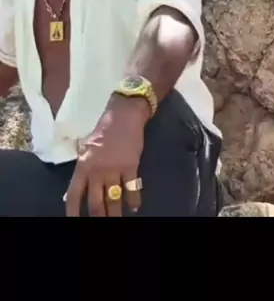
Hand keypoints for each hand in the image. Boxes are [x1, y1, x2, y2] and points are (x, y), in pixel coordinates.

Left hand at [65, 97, 147, 216]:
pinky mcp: (131, 166)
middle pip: (95, 203)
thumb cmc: (103, 129)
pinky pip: (132, 189)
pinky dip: (134, 200)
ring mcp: (115, 169)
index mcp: (83, 165)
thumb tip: (77, 190)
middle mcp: (97, 171)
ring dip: (115, 213)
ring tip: (117, 220)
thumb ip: (82, 168)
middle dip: (98, 218)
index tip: (75, 221)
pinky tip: (135, 207)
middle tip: (101, 224)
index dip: (73, 211)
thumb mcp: (86, 147)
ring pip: (114, 200)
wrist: (124, 114)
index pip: (74, 195)